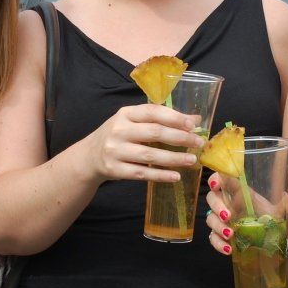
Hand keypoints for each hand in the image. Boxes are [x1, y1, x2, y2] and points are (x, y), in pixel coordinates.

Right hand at [86, 103, 204, 182]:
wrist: (89, 157)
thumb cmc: (118, 137)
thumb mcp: (132, 122)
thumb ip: (159, 120)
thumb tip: (194, 120)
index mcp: (125, 114)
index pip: (152, 112)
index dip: (174, 117)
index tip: (193, 124)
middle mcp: (119, 130)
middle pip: (154, 133)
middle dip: (180, 138)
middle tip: (198, 142)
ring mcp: (115, 151)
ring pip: (150, 155)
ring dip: (174, 158)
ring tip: (192, 160)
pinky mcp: (115, 169)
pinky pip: (142, 173)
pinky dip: (160, 175)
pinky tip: (175, 176)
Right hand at [205, 173, 287, 255]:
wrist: (272, 243)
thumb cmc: (273, 223)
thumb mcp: (282, 215)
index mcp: (241, 193)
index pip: (223, 180)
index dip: (216, 179)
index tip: (216, 185)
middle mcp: (229, 204)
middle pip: (212, 198)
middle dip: (217, 206)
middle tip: (228, 216)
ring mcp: (223, 221)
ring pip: (210, 218)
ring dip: (218, 226)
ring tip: (231, 234)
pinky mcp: (221, 236)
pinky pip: (212, 238)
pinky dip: (218, 243)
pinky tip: (229, 249)